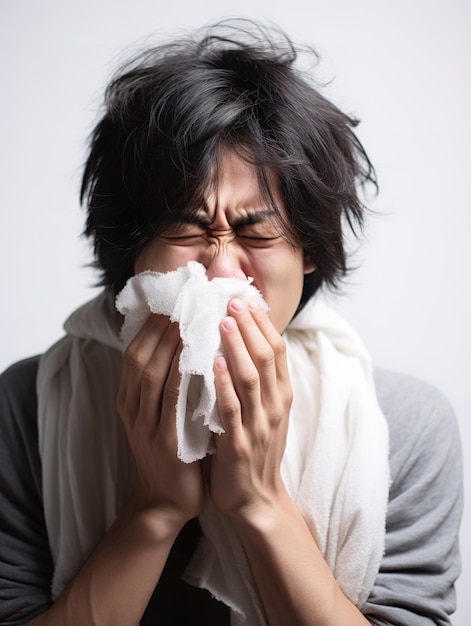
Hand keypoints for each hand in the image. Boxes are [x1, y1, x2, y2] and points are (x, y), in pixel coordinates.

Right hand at [117, 314, 204, 526]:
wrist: (166, 501)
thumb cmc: (171, 451)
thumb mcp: (157, 415)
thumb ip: (164, 384)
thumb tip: (182, 344)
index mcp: (129, 401)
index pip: (134, 354)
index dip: (150, 327)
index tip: (172, 304)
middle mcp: (132, 410)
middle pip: (140, 358)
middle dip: (160, 329)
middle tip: (183, 304)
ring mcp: (145, 427)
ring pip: (153, 375)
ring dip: (171, 345)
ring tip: (190, 321)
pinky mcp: (165, 443)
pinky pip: (173, 402)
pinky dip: (184, 377)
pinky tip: (201, 359)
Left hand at [210, 298, 291, 520]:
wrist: (256, 498)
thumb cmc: (257, 449)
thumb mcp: (266, 411)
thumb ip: (260, 380)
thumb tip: (246, 342)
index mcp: (281, 395)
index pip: (277, 350)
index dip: (263, 324)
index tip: (246, 300)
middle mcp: (274, 406)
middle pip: (267, 357)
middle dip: (250, 327)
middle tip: (232, 301)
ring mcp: (259, 425)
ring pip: (252, 378)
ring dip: (238, 348)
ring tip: (223, 322)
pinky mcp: (239, 444)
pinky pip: (233, 410)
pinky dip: (224, 385)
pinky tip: (213, 365)